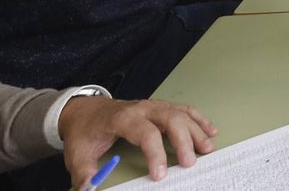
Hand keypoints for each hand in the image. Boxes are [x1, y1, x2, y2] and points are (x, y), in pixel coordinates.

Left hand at [59, 97, 216, 189]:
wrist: (85, 110)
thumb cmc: (85, 131)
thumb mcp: (77, 153)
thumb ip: (85, 172)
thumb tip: (90, 188)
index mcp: (122, 118)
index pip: (145, 133)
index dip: (155, 154)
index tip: (160, 175)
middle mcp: (142, 108)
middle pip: (170, 119)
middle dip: (183, 141)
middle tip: (190, 163)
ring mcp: (154, 106)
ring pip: (181, 114)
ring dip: (196, 131)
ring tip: (207, 149)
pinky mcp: (160, 107)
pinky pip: (184, 110)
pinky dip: (199, 119)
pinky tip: (210, 130)